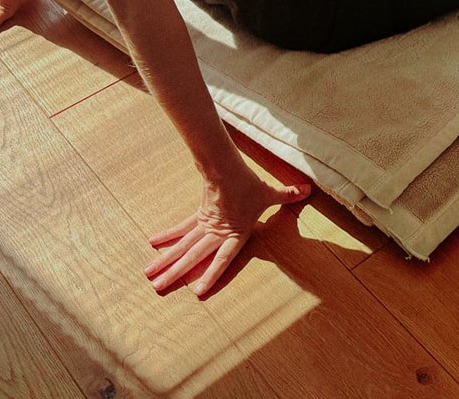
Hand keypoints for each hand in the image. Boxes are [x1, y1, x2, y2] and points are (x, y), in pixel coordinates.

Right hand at [144, 168, 311, 297]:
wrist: (227, 167)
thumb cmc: (249, 184)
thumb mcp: (270, 193)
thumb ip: (287, 196)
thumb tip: (309, 190)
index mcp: (236, 233)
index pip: (223, 258)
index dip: (211, 274)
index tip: (197, 291)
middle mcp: (217, 233)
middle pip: (194, 255)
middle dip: (176, 273)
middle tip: (158, 288)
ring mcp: (205, 225)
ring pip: (183, 246)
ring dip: (166, 260)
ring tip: (149, 275)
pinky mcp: (198, 216)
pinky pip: (181, 229)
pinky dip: (168, 237)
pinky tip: (153, 244)